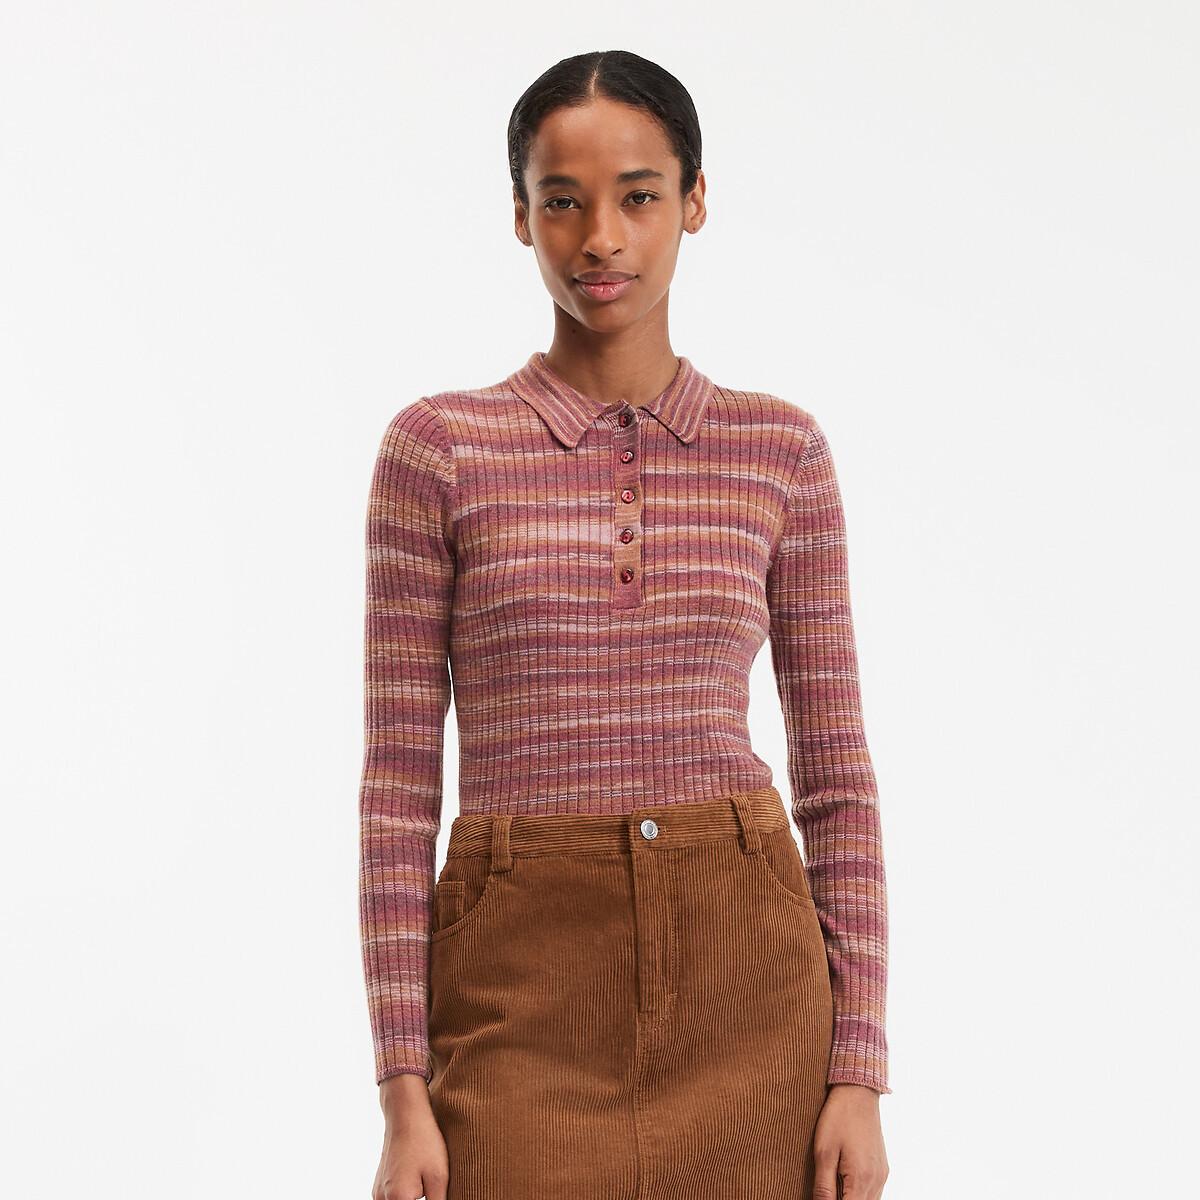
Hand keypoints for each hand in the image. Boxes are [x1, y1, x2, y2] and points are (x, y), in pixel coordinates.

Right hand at [372, 1073, 448, 1199]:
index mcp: (397, 1199)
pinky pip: (391, 1199)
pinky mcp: (378, 1185)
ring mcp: (377, 1191)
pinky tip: (417, 1182)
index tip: (433, 1191)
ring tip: (424, 1182)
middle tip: (430, 1185)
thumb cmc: (424, 1142)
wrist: (406, 1114)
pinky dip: (404, 1197)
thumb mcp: (439, 1176)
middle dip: (419, 1199)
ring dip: (412, 1199)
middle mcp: (382, 1198)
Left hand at [812, 1082, 889, 1198]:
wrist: (858, 1092)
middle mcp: (876, 1181)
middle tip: (827, 1192)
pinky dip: (860, 1195)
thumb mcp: (824, 1152)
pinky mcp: (883, 1168)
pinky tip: (846, 1186)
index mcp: (861, 1179)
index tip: (823, 1197)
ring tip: (835, 1188)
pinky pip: (874, 1193)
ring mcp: (882, 1175)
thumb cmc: (838, 1118)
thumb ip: (823, 1187)